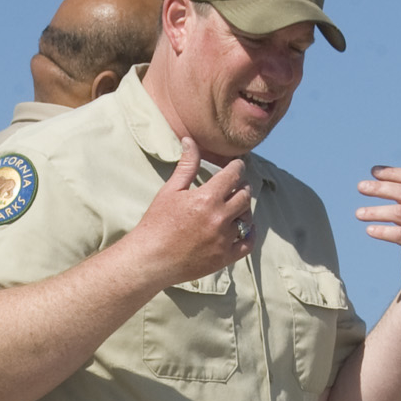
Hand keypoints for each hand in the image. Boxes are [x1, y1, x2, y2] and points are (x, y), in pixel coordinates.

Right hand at [126, 141, 254, 287]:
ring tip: (236, 206)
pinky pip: (248, 243)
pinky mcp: (224, 257)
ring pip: (247, 217)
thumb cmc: (156, 224)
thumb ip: (186, 166)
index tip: (237, 166)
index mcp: (206, 198)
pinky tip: (245, 227)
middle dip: (242, 186)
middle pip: (244, 195)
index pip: (233, 175)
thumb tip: (190, 141)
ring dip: (244, 209)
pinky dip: (250, 233)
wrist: (150, 259)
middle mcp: (219, 218)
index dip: (237, 167)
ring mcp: (224, 239)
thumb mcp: (170, 191)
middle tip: (237, 185)